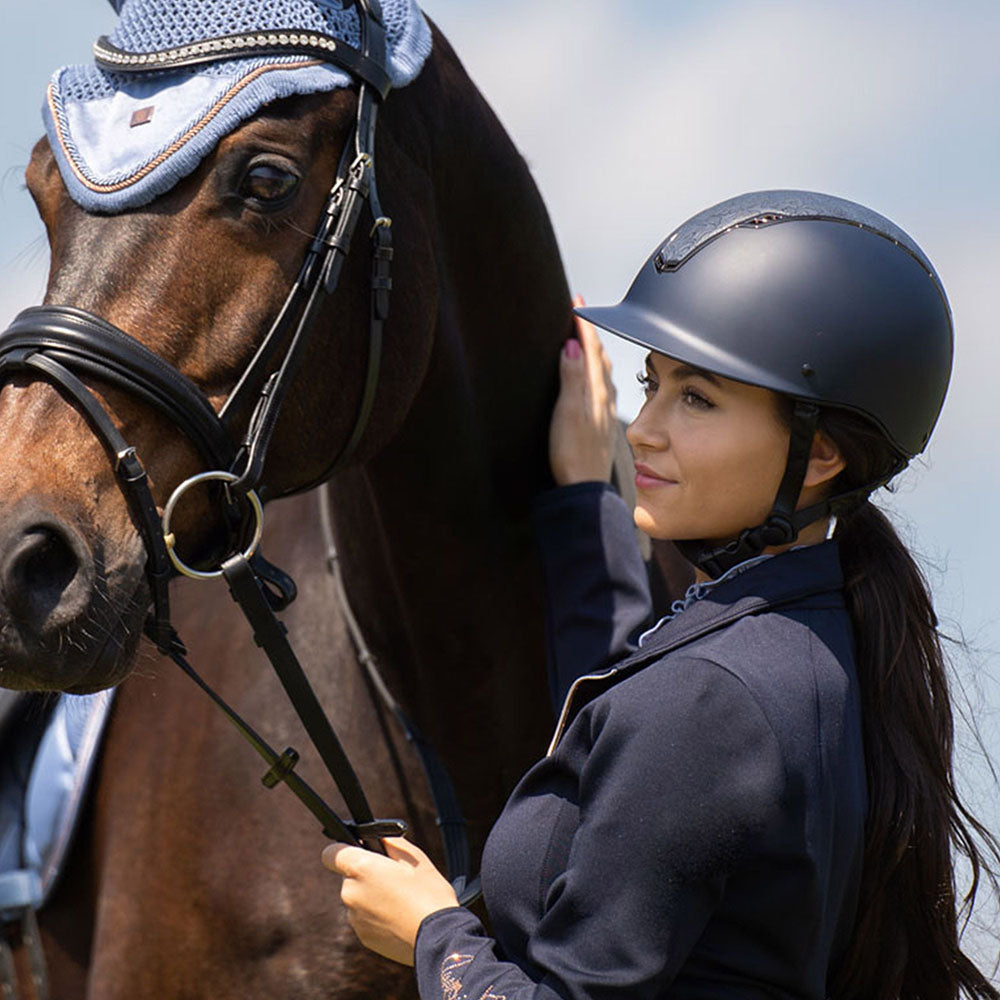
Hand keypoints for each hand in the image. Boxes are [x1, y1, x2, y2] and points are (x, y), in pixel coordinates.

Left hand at [322, 837, 459, 966]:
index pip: (331, 853)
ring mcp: (354, 918)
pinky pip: (364, 918)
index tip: (360, 851)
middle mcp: (350, 893)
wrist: (438, 937)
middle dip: (366, 874)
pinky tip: (399, 917)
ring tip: (401, 900)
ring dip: (372, 895)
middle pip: (349, 876)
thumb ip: (388, 842)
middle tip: (393, 877)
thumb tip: (376, 837)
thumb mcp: (413, 856)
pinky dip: (377, 915)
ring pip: (358, 897)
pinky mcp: (363, 937)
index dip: (343, 849)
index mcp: (361, 869)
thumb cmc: (428, 892)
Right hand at [549, 296, 617, 485]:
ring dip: (593, 354)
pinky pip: (599, 389)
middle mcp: (603, 398)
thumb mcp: (568, 412)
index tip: (577, 303)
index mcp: (596, 391)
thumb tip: (572, 345)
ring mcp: (602, 412)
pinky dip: (594, 374)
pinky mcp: (598, 425)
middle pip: (599, 358)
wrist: (584, 489)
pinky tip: (591, 383)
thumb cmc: (574, 453)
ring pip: (601, 373)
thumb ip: (572, 377)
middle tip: (579, 316)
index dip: (583, 325)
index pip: (592, 349)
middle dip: (590, 335)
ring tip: (585, 342)